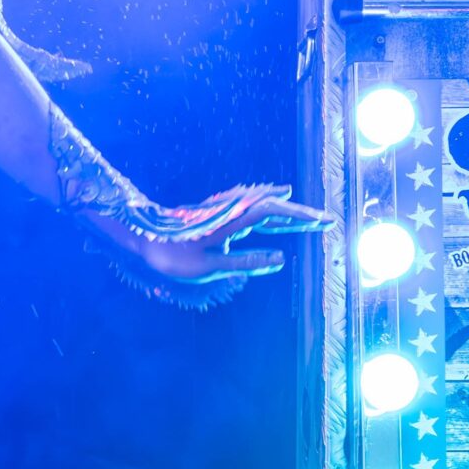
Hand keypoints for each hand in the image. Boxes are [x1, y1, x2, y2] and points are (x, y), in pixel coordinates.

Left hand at [97, 185, 325, 308]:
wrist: (140, 237)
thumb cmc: (171, 256)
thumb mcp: (209, 267)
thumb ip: (246, 262)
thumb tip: (281, 261)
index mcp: (232, 222)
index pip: (273, 213)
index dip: (299, 216)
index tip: (321, 222)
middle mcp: (230, 211)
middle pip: (272, 207)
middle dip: (301, 214)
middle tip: (328, 220)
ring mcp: (224, 211)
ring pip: (262, 206)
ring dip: (286, 210)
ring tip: (309, 215)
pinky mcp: (216, 214)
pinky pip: (248, 206)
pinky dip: (266, 204)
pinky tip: (272, 201)